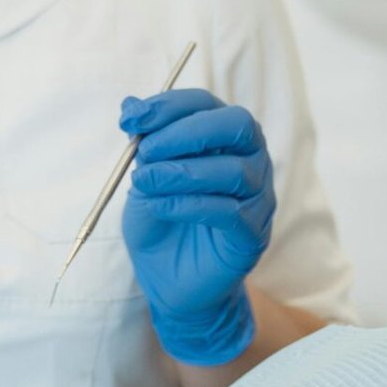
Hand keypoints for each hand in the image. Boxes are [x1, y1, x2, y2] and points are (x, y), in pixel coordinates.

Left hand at [120, 90, 274, 363]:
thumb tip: (129, 105)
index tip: (129, 120)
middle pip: (237, 125)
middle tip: (145, 151)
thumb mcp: (143, 178)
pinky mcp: (252, 235)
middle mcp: (250, 161)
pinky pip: (230, 212)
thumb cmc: (161, 223)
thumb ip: (143, 144)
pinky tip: (158, 207)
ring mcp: (258, 198)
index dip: (168, 107)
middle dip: (187, 132)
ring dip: (182, 172)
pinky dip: (189, 205)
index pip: (206, 104)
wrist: (169, 281)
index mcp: (224, 139)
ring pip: (235, 171)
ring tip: (143, 182)